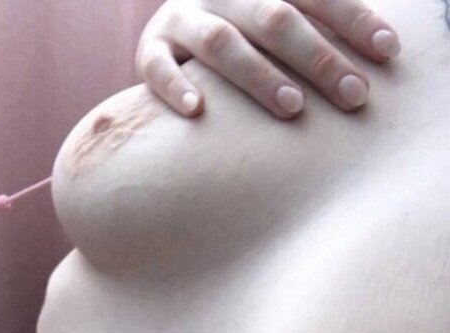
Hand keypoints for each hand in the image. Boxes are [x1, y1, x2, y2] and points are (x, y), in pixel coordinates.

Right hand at [136, 0, 400, 119]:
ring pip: (221, 43)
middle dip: (318, 56)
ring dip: (259, 75)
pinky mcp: (150, 50)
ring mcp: (182, 19)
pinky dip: (176, 87)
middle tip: (354, 95)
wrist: (171, 28)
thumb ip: (314, 19)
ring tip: (293, 107)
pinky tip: (197, 111)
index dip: (353, 19)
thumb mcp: (274, 16)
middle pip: (275, 16)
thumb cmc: (241, 33)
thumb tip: (384, 43)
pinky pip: (157, 68)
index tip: (387, 50)